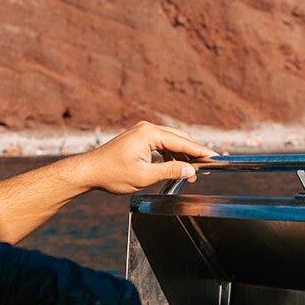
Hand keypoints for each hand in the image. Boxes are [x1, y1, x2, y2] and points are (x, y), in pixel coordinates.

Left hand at [65, 121, 216, 193]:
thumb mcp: (144, 176)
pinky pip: (161, 144)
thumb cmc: (112, 173)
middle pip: (179, 138)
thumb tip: (190, 170)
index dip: (200, 152)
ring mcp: (142, 132)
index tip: (215, 157)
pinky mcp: (139, 138)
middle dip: (193, 153)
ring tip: (191, 171)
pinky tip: (175, 166)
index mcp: (149, 134)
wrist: (89, 171)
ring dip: (182, 155)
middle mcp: (147, 128)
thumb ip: (170, 171)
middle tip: (206, 167)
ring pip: (171, 141)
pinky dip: (171, 154)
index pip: (182, 142)